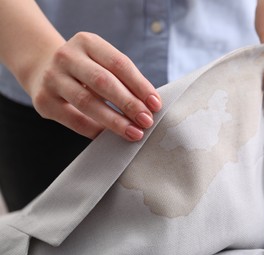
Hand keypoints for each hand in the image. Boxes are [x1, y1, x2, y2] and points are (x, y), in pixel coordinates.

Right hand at [28, 32, 161, 140]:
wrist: (42, 70)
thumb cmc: (85, 70)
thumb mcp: (101, 63)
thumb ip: (123, 80)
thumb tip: (149, 106)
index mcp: (87, 42)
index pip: (119, 64)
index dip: (140, 85)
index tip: (155, 104)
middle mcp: (67, 56)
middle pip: (103, 82)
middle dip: (129, 104)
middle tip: (147, 121)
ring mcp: (52, 77)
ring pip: (87, 102)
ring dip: (114, 120)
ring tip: (133, 132)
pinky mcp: (43, 100)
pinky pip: (74, 119)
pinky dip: (94, 130)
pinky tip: (109, 137)